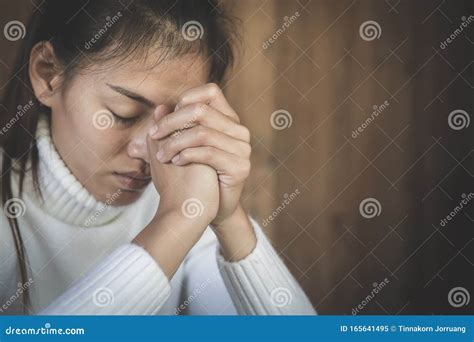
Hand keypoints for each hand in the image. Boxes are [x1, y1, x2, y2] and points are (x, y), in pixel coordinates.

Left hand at [148, 83, 250, 226]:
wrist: (205, 208)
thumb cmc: (191, 174)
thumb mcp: (179, 147)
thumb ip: (172, 127)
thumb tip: (159, 107)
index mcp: (228, 120)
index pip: (211, 92)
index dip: (186, 99)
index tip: (165, 118)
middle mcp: (239, 131)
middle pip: (201, 111)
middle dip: (171, 122)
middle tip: (154, 135)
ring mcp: (242, 149)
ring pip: (203, 133)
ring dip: (175, 142)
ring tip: (162, 155)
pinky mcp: (240, 167)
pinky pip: (209, 153)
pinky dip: (187, 155)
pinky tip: (176, 161)